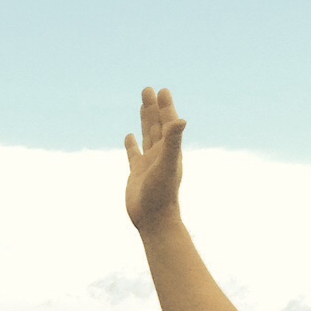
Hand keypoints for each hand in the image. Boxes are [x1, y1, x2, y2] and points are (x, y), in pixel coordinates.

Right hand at [124, 85, 185, 235]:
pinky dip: (131, 144)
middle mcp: (160, 154)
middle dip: (153, 108)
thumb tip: (181, 120)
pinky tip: (129, 137)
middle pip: (156, 125)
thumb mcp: (168, 164)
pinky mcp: (136, 173)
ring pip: (146, 136)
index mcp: (169, 150)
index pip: (167, 123)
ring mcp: (148, 163)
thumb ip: (174, 141)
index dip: (165, 107)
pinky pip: (134, 154)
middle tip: (148, 90)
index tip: (162, 90)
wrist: (154, 220)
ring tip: (142, 104)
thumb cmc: (162, 195)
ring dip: (144, 120)